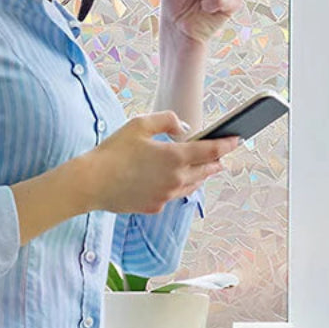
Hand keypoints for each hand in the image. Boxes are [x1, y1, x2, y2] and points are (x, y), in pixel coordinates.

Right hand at [81, 111, 238, 213]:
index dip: (226, 144)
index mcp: (175, 157)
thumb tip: (185, 128)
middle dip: (216, 162)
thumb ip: (167, 121)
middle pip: (206, 170)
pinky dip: (179, 185)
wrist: (91, 183)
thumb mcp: (140, 124)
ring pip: (192, 185)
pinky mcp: (155, 206)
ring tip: (205, 169)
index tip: (237, 140)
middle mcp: (176, 179)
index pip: (211, 151)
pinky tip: (175, 180)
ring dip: (201, 175)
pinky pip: (174, 194)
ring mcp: (166, 195)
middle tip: (222, 156)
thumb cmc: (114, 150)